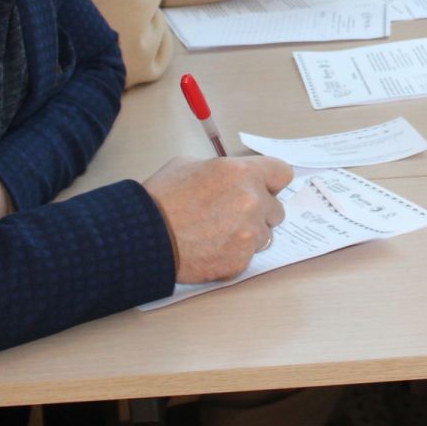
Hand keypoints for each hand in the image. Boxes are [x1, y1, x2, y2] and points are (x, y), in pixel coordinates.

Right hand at [143, 154, 292, 283]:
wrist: (144, 236)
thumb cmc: (162, 199)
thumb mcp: (190, 165)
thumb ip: (223, 170)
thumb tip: (236, 177)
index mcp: (242, 172)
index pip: (283, 174)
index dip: (272, 182)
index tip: (264, 188)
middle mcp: (252, 201)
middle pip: (276, 209)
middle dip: (259, 212)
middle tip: (232, 215)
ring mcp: (248, 233)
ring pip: (264, 235)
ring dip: (248, 234)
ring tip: (217, 233)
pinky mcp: (240, 260)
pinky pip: (248, 256)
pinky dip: (234, 254)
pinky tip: (211, 248)